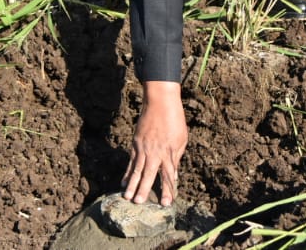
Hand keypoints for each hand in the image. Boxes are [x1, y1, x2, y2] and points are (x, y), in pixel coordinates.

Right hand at [123, 81, 186, 205]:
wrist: (160, 102)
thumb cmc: (174, 120)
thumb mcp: (181, 139)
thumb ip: (176, 158)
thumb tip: (173, 175)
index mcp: (169, 152)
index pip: (168, 175)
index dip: (167, 189)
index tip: (166, 202)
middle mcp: (155, 152)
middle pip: (149, 174)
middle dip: (144, 189)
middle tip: (138, 203)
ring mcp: (143, 148)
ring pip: (137, 169)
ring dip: (132, 184)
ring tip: (127, 197)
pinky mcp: (135, 143)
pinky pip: (131, 161)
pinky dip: (128, 172)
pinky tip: (124, 182)